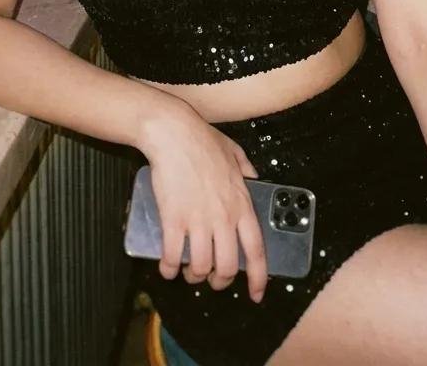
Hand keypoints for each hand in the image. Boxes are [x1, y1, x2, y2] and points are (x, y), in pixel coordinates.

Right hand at [138, 102, 266, 301]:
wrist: (174, 133)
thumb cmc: (203, 140)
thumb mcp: (236, 153)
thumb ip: (249, 171)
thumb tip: (256, 181)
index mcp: (241, 204)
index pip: (255, 250)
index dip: (257, 277)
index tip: (256, 294)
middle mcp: (223, 217)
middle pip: (226, 267)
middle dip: (220, 282)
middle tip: (213, 280)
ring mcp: (198, 220)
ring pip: (200, 267)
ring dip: (194, 276)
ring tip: (189, 271)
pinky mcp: (173, 219)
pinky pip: (173, 257)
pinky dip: (170, 269)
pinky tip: (168, 267)